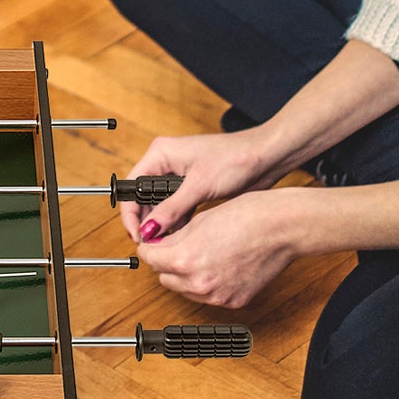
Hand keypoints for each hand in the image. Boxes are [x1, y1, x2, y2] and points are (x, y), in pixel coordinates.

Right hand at [119, 129, 280, 241]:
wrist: (266, 157)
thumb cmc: (236, 159)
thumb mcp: (199, 186)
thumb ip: (172, 209)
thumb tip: (150, 229)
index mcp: (160, 153)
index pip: (132, 186)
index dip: (131, 214)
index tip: (138, 236)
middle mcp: (166, 163)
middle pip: (143, 197)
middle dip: (147, 221)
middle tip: (153, 244)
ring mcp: (178, 175)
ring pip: (159, 204)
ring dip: (163, 223)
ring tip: (167, 243)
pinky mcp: (192, 186)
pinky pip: (175, 207)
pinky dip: (177, 221)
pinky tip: (181, 235)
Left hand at [137, 188, 296, 307]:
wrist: (281, 229)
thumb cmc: (246, 217)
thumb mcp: (198, 222)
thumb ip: (173, 239)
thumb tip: (158, 246)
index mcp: (185, 260)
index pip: (149, 259)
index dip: (150, 248)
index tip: (153, 244)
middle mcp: (199, 284)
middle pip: (164, 278)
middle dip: (166, 263)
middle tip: (176, 247)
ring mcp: (217, 296)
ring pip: (185, 290)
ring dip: (184, 276)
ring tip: (201, 254)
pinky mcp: (235, 302)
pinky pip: (209, 297)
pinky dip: (207, 284)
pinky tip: (218, 265)